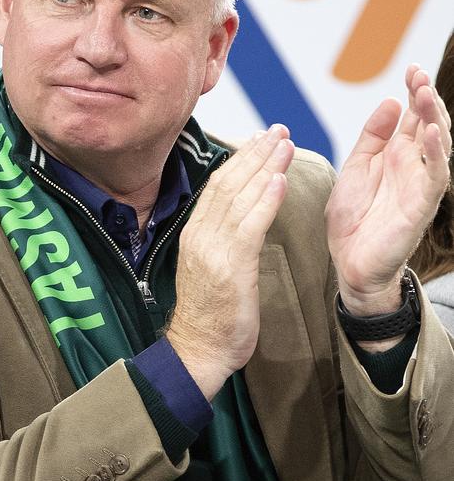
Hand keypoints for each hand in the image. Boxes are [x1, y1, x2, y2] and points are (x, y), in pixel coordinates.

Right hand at [167, 124, 293, 400]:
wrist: (198, 350)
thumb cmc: (210, 314)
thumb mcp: (212, 267)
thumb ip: (224, 238)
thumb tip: (245, 215)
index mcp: (195, 233)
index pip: (217, 185)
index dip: (240, 159)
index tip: (261, 139)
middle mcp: (200, 234)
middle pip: (227, 182)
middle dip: (255, 153)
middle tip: (278, 130)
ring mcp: (213, 249)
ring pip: (238, 197)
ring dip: (264, 167)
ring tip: (285, 144)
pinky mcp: (230, 267)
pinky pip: (249, 225)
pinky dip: (265, 199)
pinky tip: (280, 180)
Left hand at [326, 64, 450, 317]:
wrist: (349, 261)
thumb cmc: (353, 217)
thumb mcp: (356, 166)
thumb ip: (373, 136)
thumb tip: (391, 101)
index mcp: (397, 154)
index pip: (412, 116)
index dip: (415, 92)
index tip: (411, 69)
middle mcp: (413, 165)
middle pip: (428, 124)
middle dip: (426, 98)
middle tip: (419, 75)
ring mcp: (420, 184)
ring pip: (438, 144)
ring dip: (433, 118)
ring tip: (424, 94)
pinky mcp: (422, 205)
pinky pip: (435, 175)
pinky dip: (434, 152)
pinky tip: (428, 131)